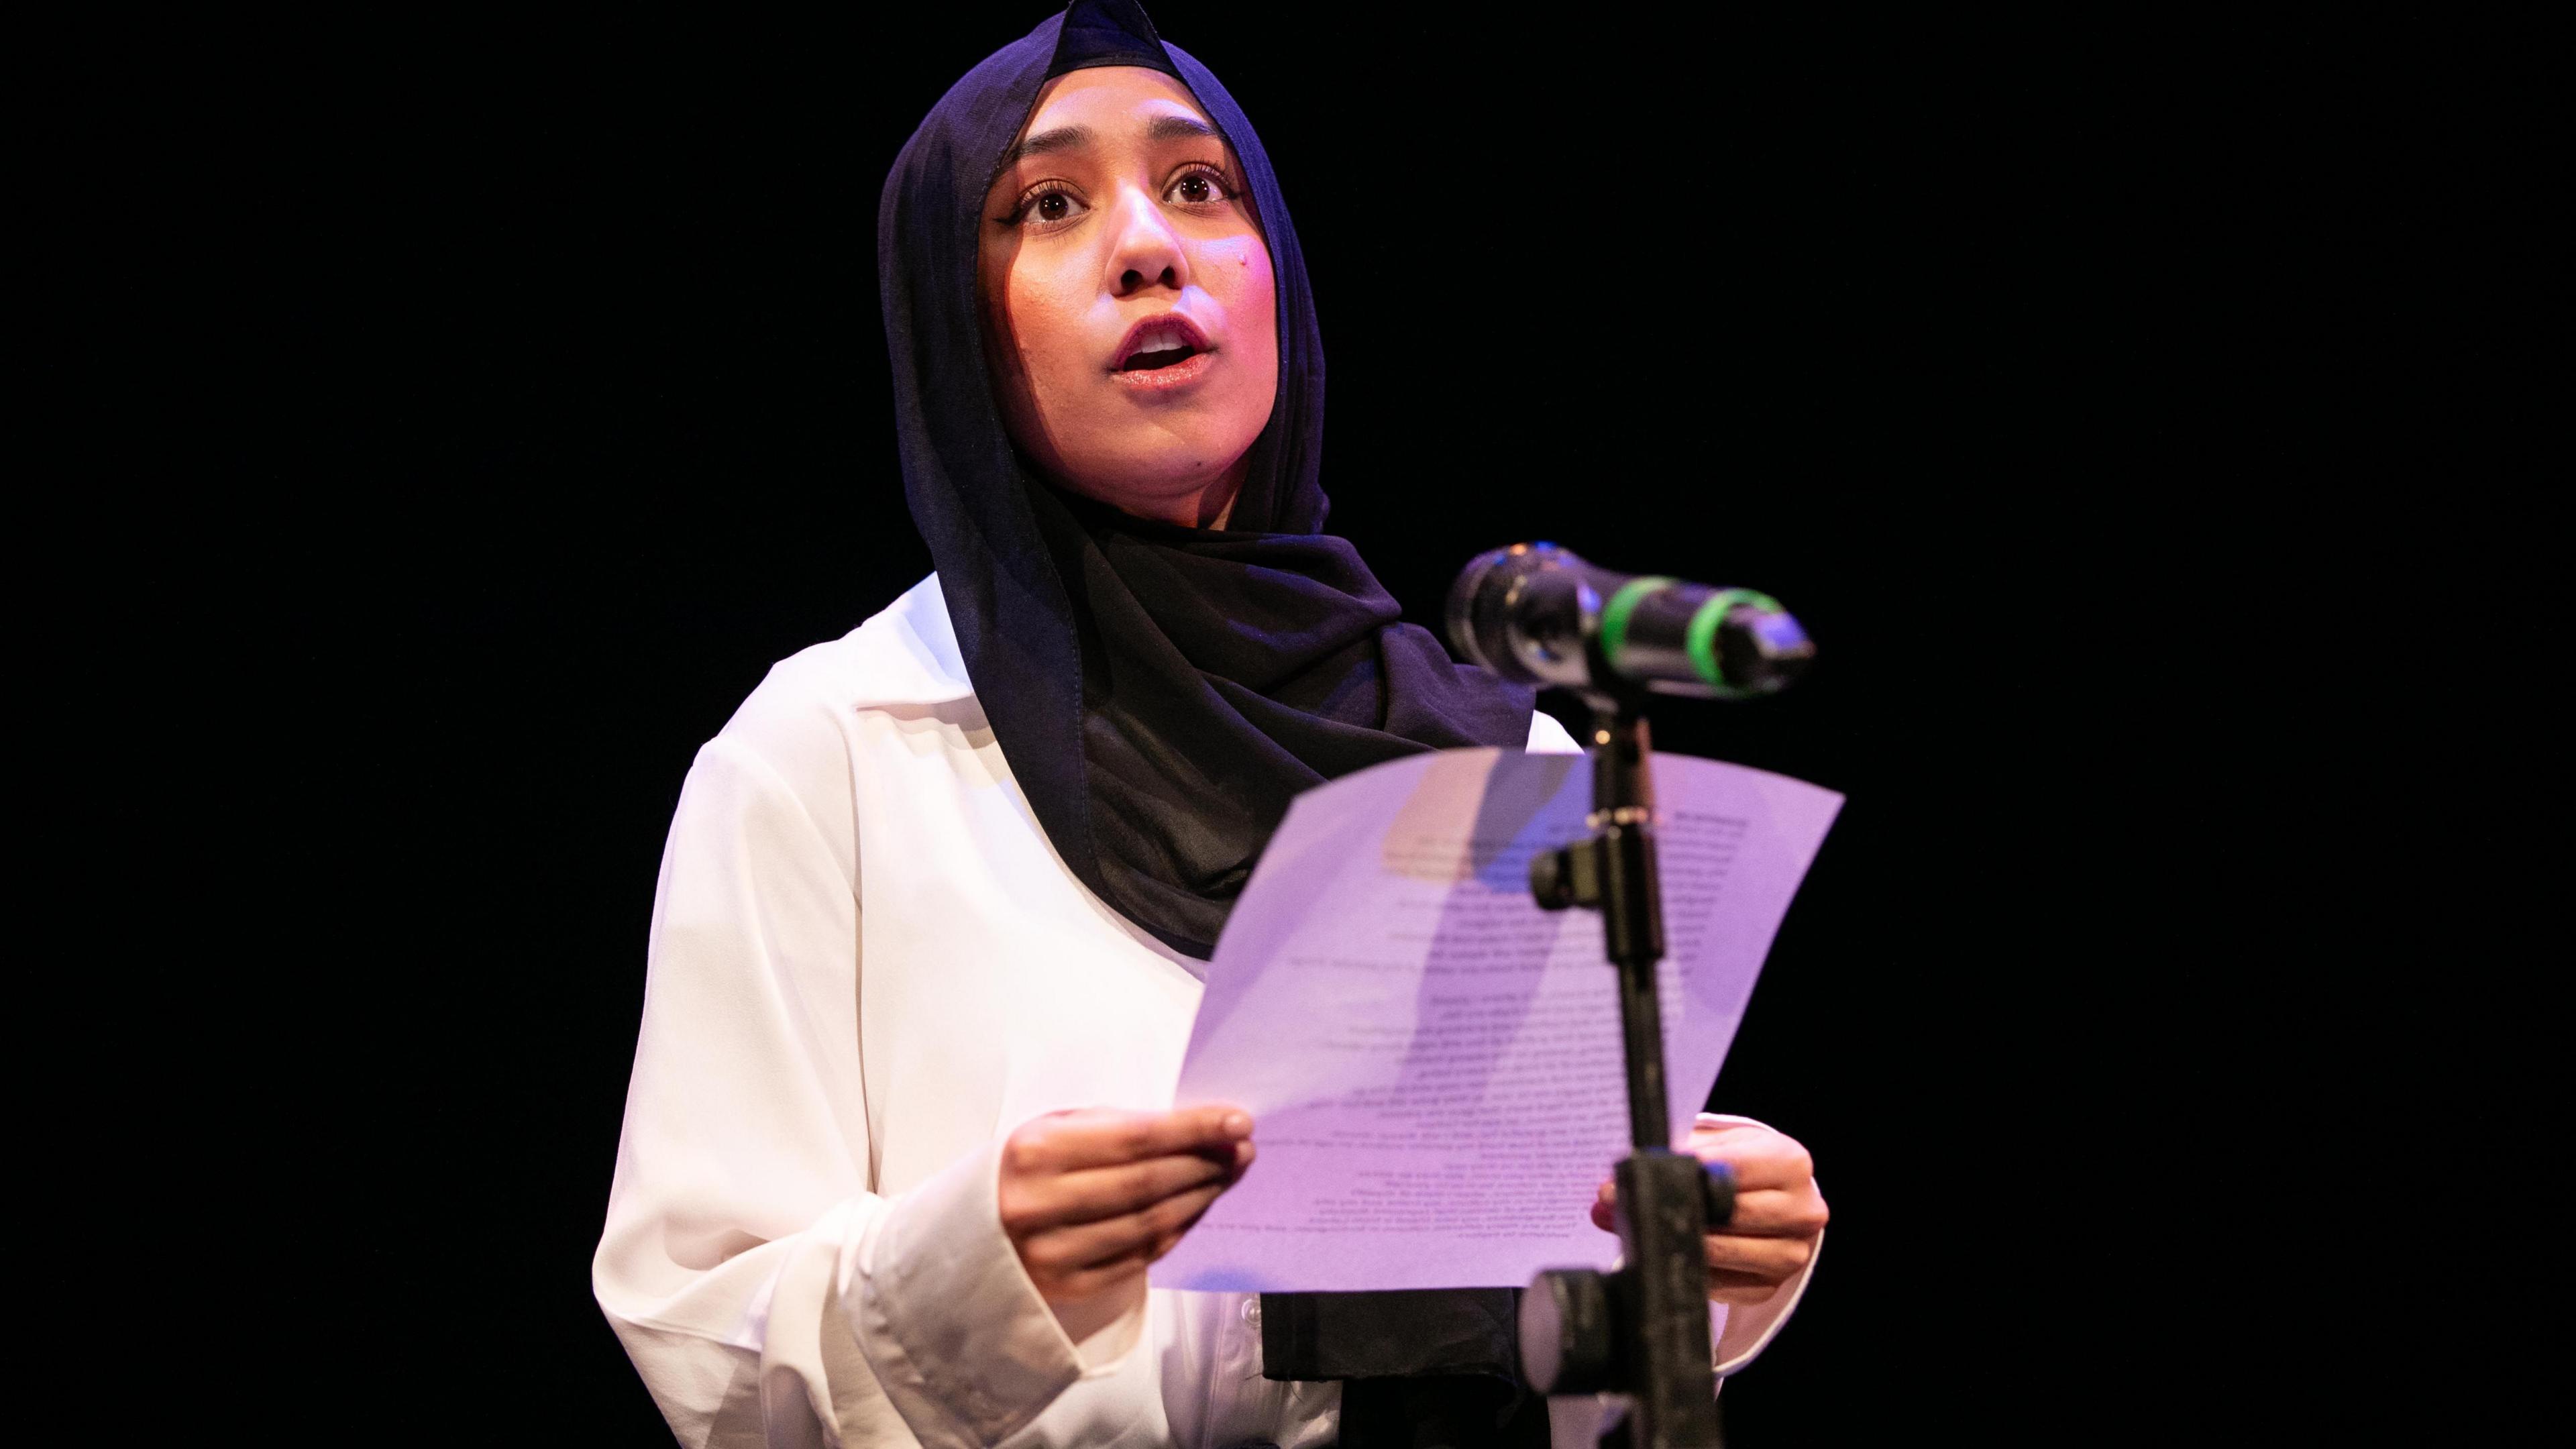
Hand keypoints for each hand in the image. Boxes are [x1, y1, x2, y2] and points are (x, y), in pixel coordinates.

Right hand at [998, 1104, 1255, 1310]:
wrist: (967, 1237)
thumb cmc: (1023, 1169)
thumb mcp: (1052, 1129)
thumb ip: (1114, 1127)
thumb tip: (1197, 1129)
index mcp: (1035, 1151)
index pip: (1134, 1139)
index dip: (1193, 1130)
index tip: (1237, 1120)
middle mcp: (1041, 1205)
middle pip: (1149, 1183)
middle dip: (1206, 1162)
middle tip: (1243, 1147)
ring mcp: (1054, 1252)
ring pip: (1150, 1223)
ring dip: (1201, 1196)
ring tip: (1228, 1173)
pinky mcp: (1069, 1286)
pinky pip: (1142, 1255)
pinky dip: (1179, 1228)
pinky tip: (1199, 1205)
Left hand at [1591, 1121, 1826, 1305]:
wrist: (1775, 1200)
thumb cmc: (1742, 1166)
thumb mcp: (1722, 1144)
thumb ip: (1677, 1153)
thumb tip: (1615, 1182)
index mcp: (1791, 1164)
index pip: (1732, 1167)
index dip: (1682, 1169)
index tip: (1637, 1171)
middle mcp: (1802, 1211)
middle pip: (1729, 1214)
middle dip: (1670, 1207)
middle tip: (1612, 1203)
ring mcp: (1790, 1254)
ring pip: (1720, 1253)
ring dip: (1670, 1240)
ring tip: (1627, 1226)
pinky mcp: (1768, 1286)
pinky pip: (1716, 1283)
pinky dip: (1683, 1265)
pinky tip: (1661, 1249)